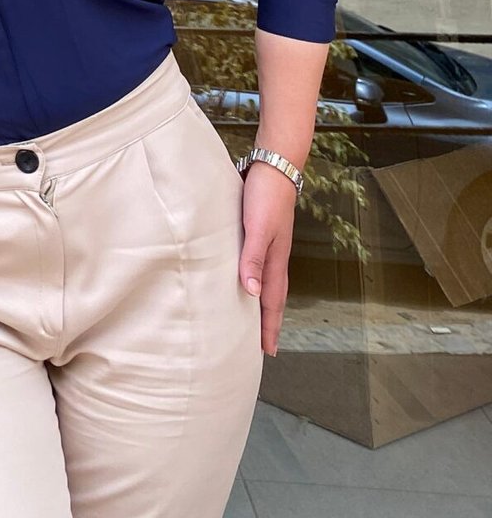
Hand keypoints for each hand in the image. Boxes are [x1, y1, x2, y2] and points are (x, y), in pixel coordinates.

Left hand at [238, 160, 297, 354]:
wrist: (274, 164)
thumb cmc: (266, 196)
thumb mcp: (258, 228)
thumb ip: (253, 258)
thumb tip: (252, 293)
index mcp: (276, 260)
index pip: (272, 303)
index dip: (269, 327)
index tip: (267, 352)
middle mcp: (274, 256)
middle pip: (272, 296)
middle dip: (267, 321)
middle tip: (261, 344)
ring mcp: (268, 243)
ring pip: (265, 280)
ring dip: (260, 301)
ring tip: (252, 316)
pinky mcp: (258, 230)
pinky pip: (256, 263)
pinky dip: (253, 276)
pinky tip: (242, 275)